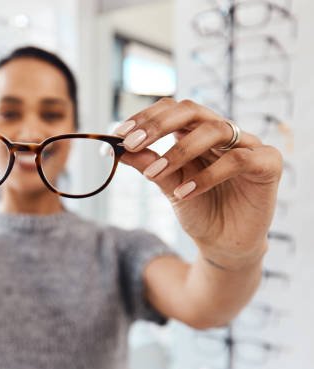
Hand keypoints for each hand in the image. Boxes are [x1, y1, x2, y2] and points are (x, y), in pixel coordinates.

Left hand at [117, 98, 282, 266]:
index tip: (118, 134)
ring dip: (179, 152)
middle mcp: (222, 133)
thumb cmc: (198, 209)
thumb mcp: (167, 185)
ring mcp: (247, 145)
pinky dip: (207, 176)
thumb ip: (148, 164)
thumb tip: (116, 148)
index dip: (145, 118)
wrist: (223, 244)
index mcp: (196, 133)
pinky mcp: (267, 164)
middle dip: (158, 125)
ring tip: (154, 174)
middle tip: (131, 142)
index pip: (171, 110)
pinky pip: (238, 160)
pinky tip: (185, 193)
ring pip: (214, 131)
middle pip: (192, 110)